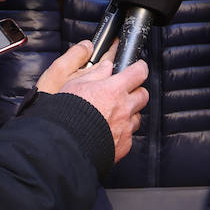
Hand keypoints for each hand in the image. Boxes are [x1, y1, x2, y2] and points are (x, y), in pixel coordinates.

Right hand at [39, 41, 147, 161]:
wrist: (67, 143)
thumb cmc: (68, 114)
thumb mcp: (77, 85)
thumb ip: (96, 73)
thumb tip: (107, 66)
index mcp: (114, 90)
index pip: (138, 72)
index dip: (139, 67)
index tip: (138, 67)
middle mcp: (124, 108)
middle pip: (143, 94)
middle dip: (136, 91)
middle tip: (125, 92)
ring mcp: (125, 127)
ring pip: (137, 116)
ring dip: (130, 113)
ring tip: (114, 114)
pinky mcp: (124, 144)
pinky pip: (130, 134)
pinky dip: (123, 131)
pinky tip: (110, 130)